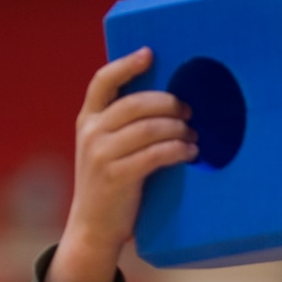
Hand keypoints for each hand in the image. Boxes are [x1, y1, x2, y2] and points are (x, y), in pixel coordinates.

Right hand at [46, 48, 197, 281]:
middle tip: (189, 110)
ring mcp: (101, 155)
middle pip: (136, 103)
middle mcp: (91, 133)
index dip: (127, 65)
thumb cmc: (109, 185)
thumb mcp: (104, 149)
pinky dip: (178, 151)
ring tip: (194, 137)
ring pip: (150, 128)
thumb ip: (121, 125)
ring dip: (179, 129)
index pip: (103, 82)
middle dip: (168, 103)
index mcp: (87, 120)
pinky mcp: (117, 177)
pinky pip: (155, 154)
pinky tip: (190, 154)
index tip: (150, 54)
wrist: (92, 227)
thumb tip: (163, 103)